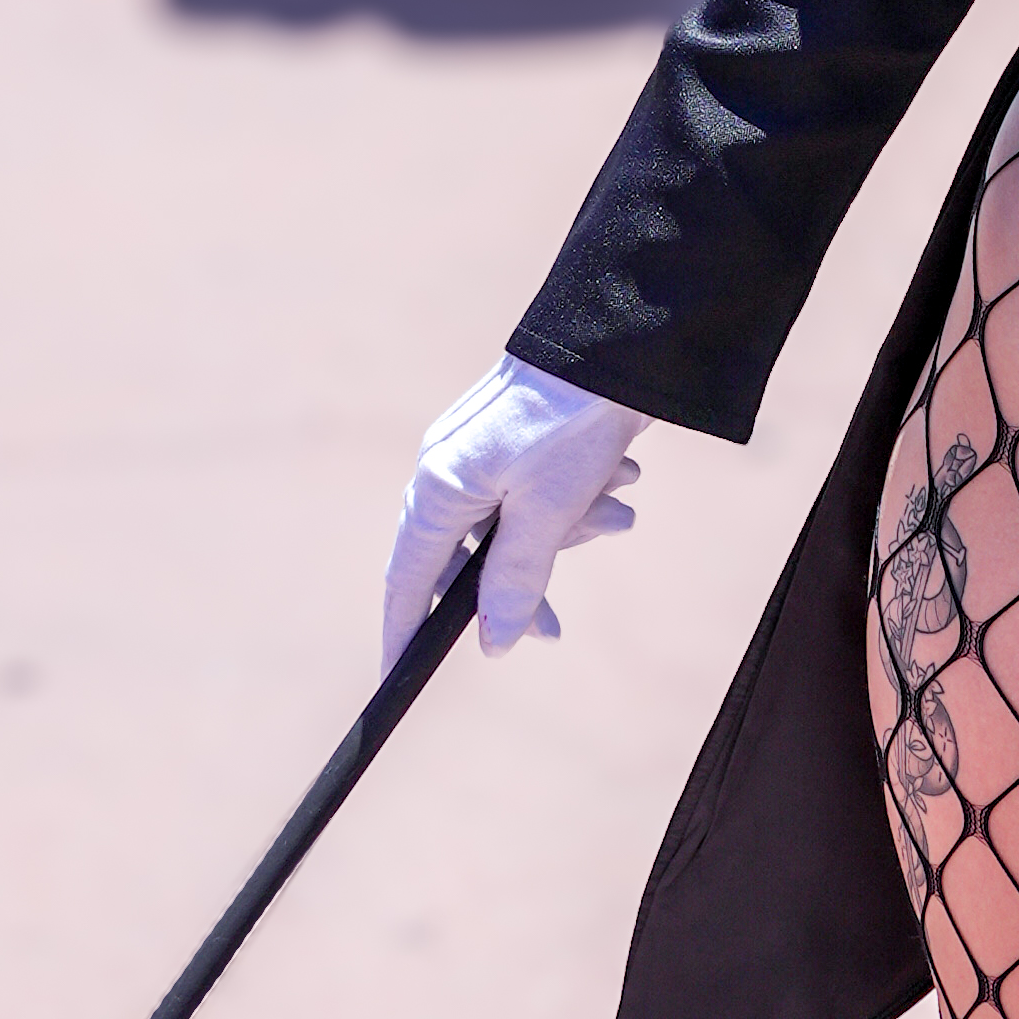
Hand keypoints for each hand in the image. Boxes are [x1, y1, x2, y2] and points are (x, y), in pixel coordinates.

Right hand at [385, 365, 646, 662]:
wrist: (619, 341)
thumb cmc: (572, 423)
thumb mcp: (547, 514)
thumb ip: (515, 582)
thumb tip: (493, 642)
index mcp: (439, 489)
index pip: (406, 580)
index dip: (404, 631)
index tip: (399, 676)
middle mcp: (448, 471)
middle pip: (470, 560)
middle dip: (523, 583)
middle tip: (557, 630)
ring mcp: (481, 454)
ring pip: (516, 528)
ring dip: (569, 532)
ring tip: (616, 515)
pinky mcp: (517, 441)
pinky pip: (540, 494)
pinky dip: (578, 500)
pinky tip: (619, 480)